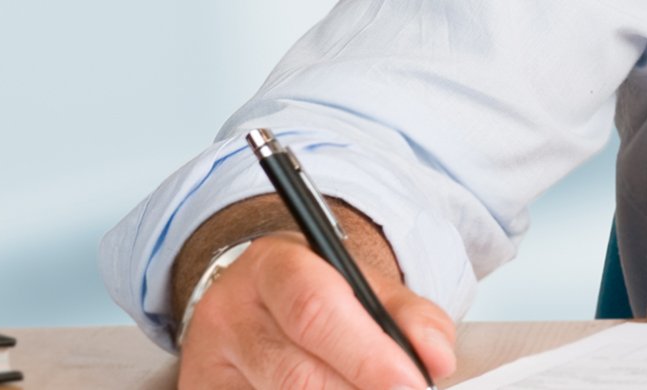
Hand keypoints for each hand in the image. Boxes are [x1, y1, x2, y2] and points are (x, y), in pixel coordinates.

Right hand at [176, 232, 457, 389]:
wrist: (249, 303)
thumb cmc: (311, 295)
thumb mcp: (359, 284)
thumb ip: (407, 315)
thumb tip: (438, 357)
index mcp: (271, 267)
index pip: (315, 310)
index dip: (368, 355)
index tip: (412, 382)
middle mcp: (229, 317)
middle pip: (297, 374)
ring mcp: (208, 368)